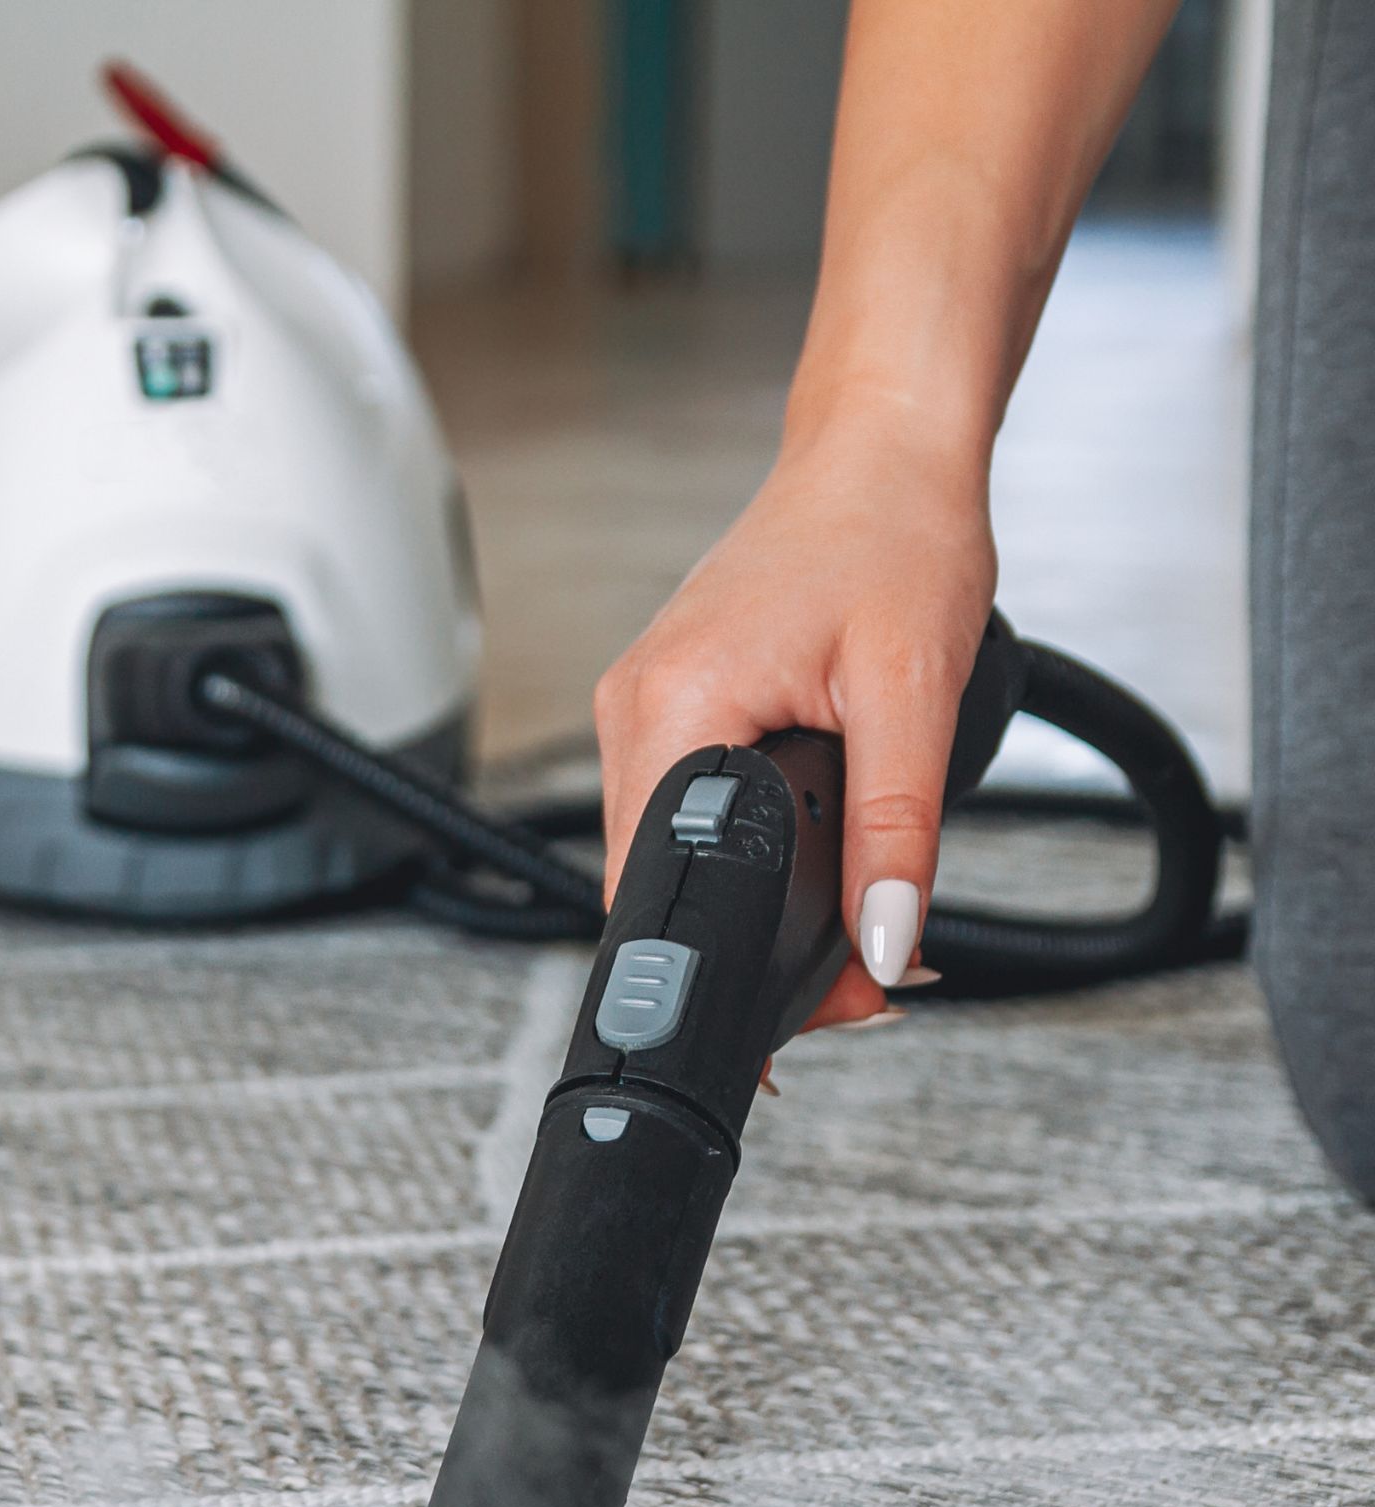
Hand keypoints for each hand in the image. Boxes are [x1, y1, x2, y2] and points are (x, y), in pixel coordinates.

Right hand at [593, 407, 996, 1030]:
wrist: (880, 450)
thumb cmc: (892, 533)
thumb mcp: (913, 692)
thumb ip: (896, 832)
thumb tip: (879, 940)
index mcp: (672, 706)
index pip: (656, 890)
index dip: (726, 970)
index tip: (797, 1014)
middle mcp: (634, 708)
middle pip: (656, 884)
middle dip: (752, 950)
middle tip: (860, 972)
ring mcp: (643, 704)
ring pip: (668, 853)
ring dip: (748, 900)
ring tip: (848, 910)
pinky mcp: (668, 700)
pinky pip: (682, 805)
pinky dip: (739, 847)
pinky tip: (804, 849)